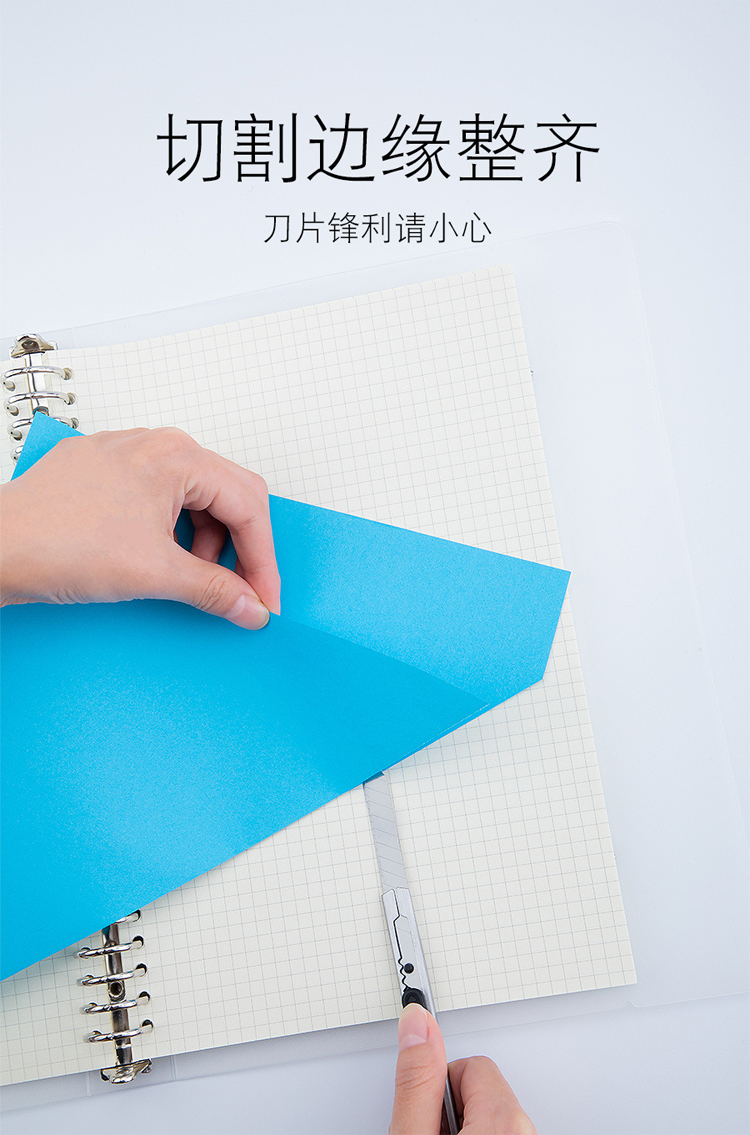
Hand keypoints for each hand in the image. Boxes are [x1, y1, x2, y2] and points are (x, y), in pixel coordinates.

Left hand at [0, 427, 279, 628]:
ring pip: (194, 495)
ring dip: (206, 541)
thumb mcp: (155, 573)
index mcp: (178, 457)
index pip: (248, 507)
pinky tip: (161, 560)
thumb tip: (251, 607)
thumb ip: (216, 590)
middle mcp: (157, 444)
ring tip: (191, 579)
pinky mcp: (105, 471)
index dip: (263, 561)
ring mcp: (128, 454)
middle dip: (240, 548)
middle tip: (241, 591)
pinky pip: (160, 495)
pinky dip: (174, 531)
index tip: (265, 599)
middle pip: (228, 494)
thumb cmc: (58, 543)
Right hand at [390, 1003, 536, 1134]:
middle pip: (481, 1090)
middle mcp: (524, 1132)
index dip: (438, 1088)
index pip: (470, 1065)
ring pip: (489, 1116)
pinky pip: (500, 1134)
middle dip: (451, 1110)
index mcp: (504, 1121)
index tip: (423, 1098)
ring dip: (464, 1129)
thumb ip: (417, 1081)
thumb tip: (417, 1023)